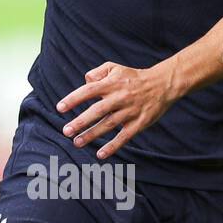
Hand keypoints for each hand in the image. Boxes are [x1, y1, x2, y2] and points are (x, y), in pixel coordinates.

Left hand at [56, 60, 176, 159]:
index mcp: (112, 84)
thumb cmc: (133, 77)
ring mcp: (130, 111)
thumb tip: (84, 82)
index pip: (89, 90)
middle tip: (66, 130)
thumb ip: (97, 73)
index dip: (74, 99)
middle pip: (97, 111)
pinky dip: (113, 146)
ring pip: (108, 124)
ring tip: (77, 143)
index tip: (60, 108)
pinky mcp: (139, 123)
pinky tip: (100, 154)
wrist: (162, 85)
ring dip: (92, 135)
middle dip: (80, 121)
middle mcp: (120, 97)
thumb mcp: (115, 67)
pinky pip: (124, 136)